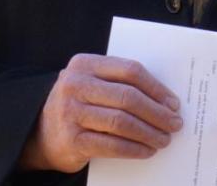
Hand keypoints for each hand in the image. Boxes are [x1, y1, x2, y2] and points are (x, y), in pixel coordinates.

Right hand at [20, 54, 183, 172]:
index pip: (129, 71)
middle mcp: (75, 85)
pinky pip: (112, 145)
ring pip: (122, 122)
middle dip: (157, 113)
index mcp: (84, 64)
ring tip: (163, 139)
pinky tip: (146, 150)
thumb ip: (120, 84)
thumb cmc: (78, 105)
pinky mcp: (72, 139)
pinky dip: (134, 149)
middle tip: (174, 124)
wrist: (42, 133)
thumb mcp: (92, 84)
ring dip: (149, 133)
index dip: (156, 88)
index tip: (173, 103)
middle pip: (128, 97)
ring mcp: (71, 112)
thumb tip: (166, 101)